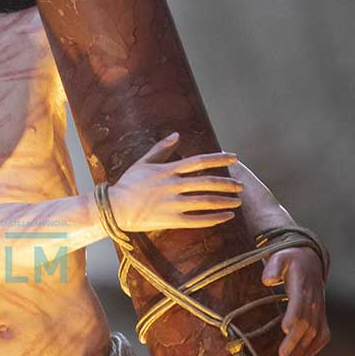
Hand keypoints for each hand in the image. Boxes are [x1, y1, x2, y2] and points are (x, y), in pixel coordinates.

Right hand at [109, 132, 243, 232]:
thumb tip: (177, 135)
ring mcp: (173, 203)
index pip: (199, 161)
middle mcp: (173, 185)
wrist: (114, 208)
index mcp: (168, 170)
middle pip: (207, 182)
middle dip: (228, 184)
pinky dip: (215, 218)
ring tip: (238, 202)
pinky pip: (198, 220)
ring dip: (225, 201)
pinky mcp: (171, 220)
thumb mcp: (143, 163)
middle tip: (241, 186)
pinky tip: (226, 217)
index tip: (235, 158)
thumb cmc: (128, 184)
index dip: (219, 158)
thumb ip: (161, 149)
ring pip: (206, 201)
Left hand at [262, 246, 329, 355]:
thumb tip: (268, 280)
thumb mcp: (280, 257)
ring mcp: (320, 309)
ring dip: (304, 348)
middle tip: (282, 355)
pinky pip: (323, 335)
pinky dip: (315, 348)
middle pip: (307, 324)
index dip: (294, 316)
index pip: (300, 303)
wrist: (310, 261)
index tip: (285, 329)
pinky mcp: (321, 316)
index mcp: (303, 285)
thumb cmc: (291, 260)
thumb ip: (273, 266)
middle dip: (295, 341)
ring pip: (315, 333)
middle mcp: (314, 300)